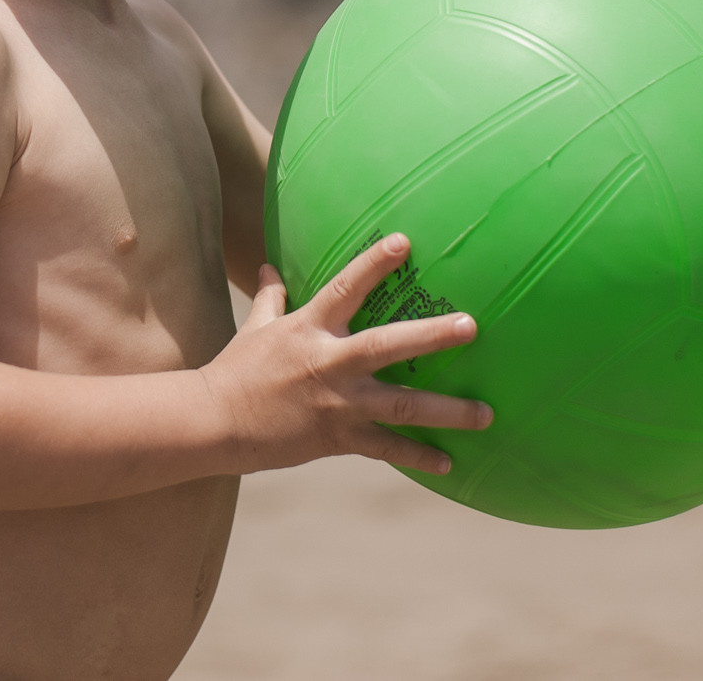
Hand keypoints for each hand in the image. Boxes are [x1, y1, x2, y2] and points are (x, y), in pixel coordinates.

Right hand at [201, 233, 492, 475]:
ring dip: (447, 410)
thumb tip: (269, 267)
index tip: (405, 242)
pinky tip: (450, 461)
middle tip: (472, 327)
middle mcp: (330, 363)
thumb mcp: (256, 328)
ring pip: (403, 406)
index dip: (375, 263)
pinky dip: (419, 456)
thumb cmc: (237, 370)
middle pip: (389, 346)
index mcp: (310, 328)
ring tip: (486, 413)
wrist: (216, 423)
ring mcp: (339, 404)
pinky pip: (387, 449)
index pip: (347, 287)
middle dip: (432, 335)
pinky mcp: (339, 439)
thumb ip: (272, 298)